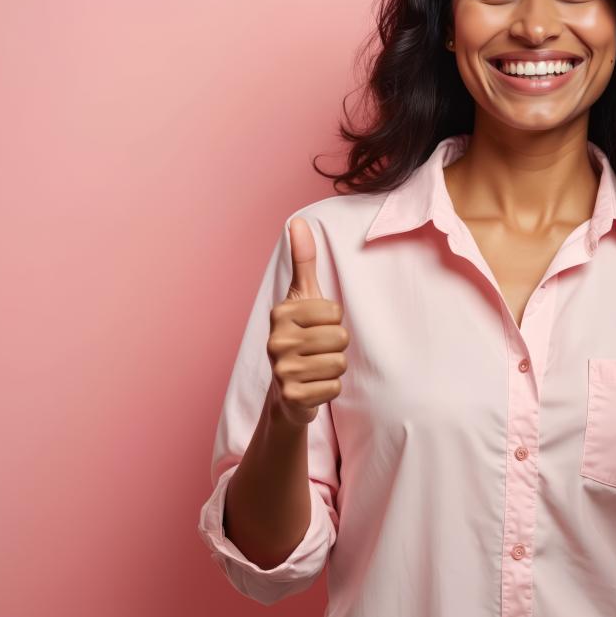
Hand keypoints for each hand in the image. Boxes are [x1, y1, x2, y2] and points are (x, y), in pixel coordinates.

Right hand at [266, 217, 349, 426]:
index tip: (316, 328)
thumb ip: (304, 260)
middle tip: (317, 351)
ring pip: (339, 363)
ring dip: (334, 368)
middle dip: (336, 346)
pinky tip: (314, 386)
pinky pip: (334, 388)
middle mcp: (276, 341)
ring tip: (316, 367)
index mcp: (280, 313)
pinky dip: (329, 389)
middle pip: (339, 338)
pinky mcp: (292, 396)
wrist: (287, 392)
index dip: (333, 321)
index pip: (335, 312)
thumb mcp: (303, 298)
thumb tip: (298, 220)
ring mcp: (281, 370)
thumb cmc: (301, 336)